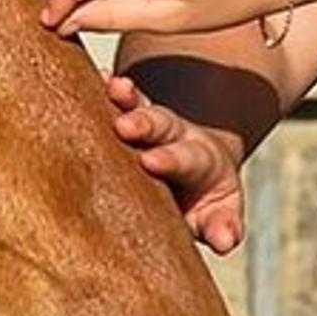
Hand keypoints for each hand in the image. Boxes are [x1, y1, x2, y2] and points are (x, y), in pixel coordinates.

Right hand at [104, 74, 246, 252]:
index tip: (151, 160)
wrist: (194, 166)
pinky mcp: (124, 112)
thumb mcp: (219, 213)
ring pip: (136, 102)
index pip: (185, 158)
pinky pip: (112, 96)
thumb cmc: (203, 201)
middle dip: (143, 122)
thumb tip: (225, 240)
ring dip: (123, 95)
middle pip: (160, 122)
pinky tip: (91, 75)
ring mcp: (146, 119)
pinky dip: (101, 84)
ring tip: (110, 85)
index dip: (170, 159)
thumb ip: (222, 225)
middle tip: (124, 125)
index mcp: (197, 159)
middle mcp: (173, 133)